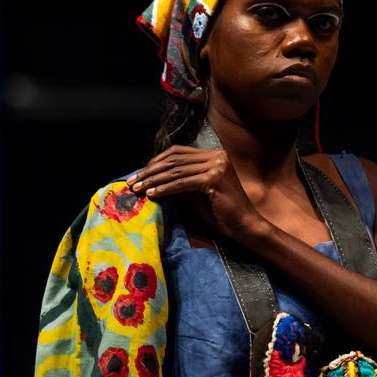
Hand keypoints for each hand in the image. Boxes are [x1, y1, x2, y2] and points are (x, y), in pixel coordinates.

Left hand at [127, 145, 262, 240]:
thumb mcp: (197, 193)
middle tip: (133, 182)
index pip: (178, 151)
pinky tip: (153, 195)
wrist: (244, 225)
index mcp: (214, 155)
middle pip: (174, 160)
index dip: (156, 161)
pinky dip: (165, 189)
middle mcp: (216, 156)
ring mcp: (216, 166)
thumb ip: (181, 182)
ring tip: (138, 189)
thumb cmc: (222, 212)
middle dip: (150, 171)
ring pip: (176, 170)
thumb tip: (154, 179)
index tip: (141, 173)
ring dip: (154, 181)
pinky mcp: (214, 179)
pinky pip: (182, 183)